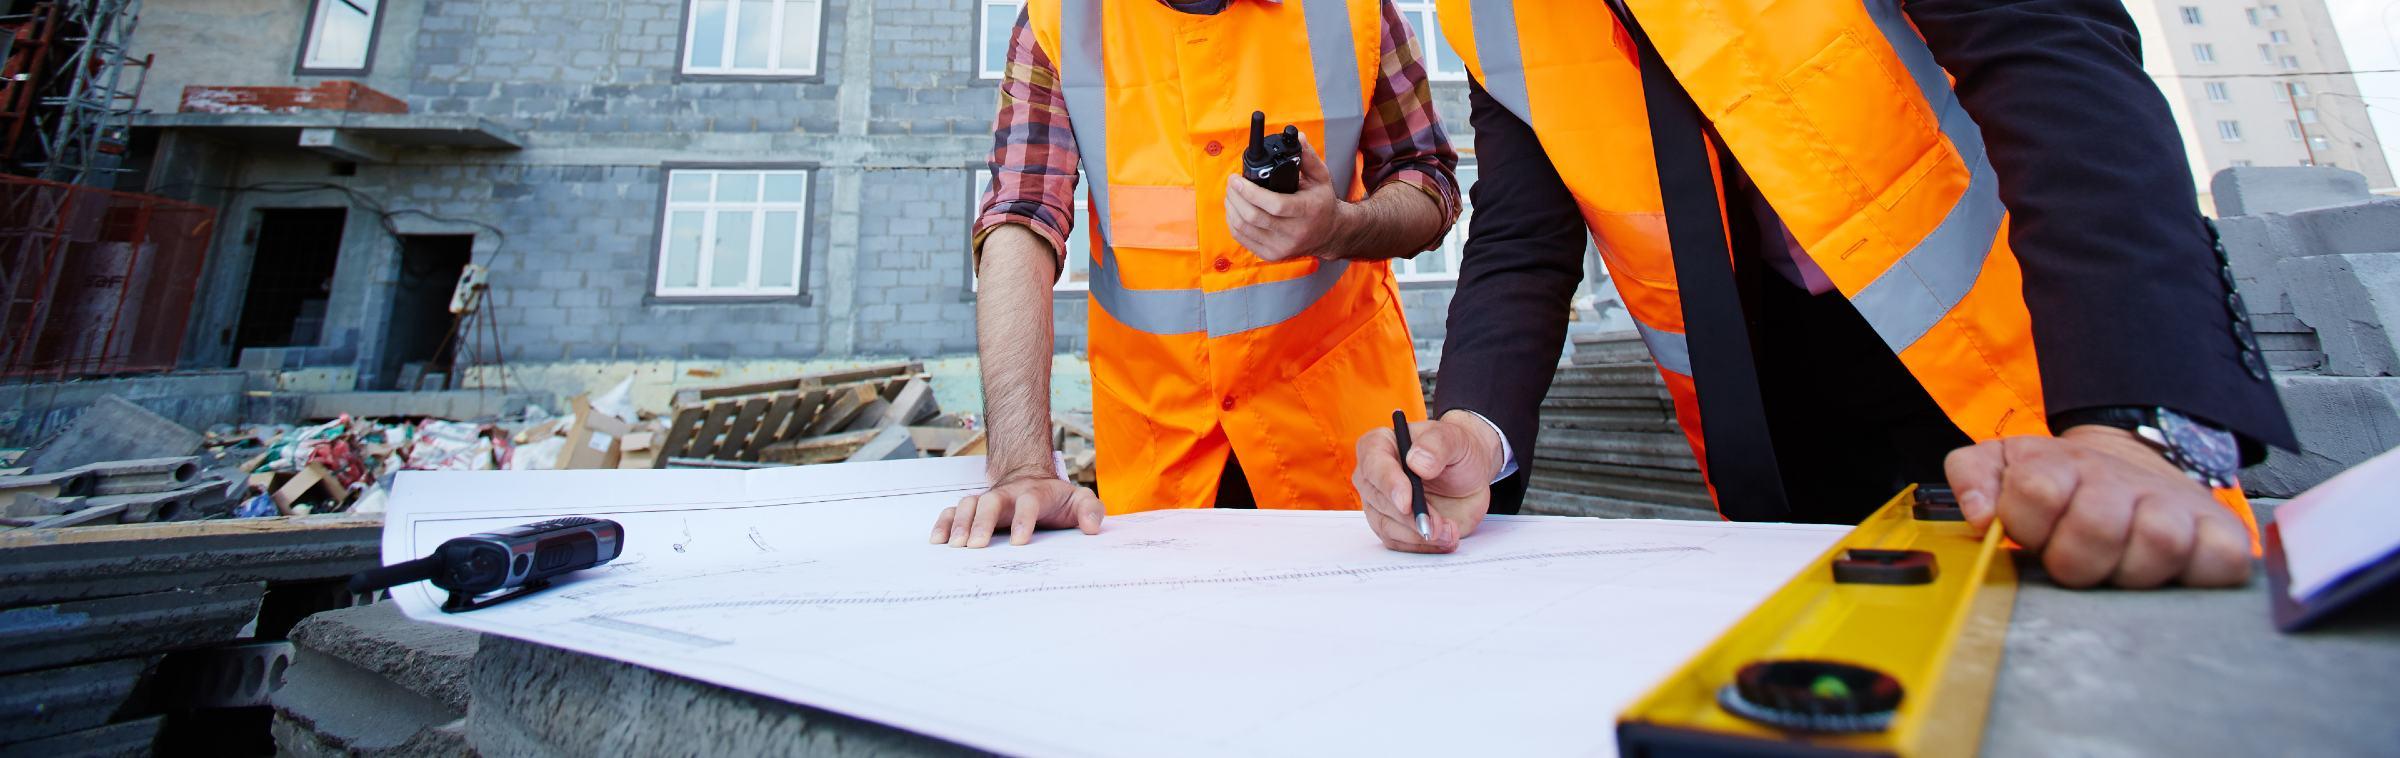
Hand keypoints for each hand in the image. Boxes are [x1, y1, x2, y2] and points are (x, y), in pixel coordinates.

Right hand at [929, 474, 1103, 547]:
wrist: (1032, 479)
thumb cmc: (1057, 499)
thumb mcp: (1079, 500)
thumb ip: (1091, 510)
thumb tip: (1093, 527)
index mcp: (1035, 493)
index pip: (1028, 502)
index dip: (1023, 519)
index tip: (1018, 542)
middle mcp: (1007, 494)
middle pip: (991, 500)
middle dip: (981, 521)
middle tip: (975, 546)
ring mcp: (988, 499)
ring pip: (969, 504)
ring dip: (960, 523)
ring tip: (954, 546)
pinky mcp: (974, 508)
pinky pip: (954, 512)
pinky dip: (944, 523)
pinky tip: (937, 541)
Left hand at [1224, 132, 1354, 261]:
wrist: (1330, 234)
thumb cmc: (1322, 203)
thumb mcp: (1321, 177)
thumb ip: (1308, 157)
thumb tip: (1298, 138)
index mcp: (1307, 211)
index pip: (1274, 205)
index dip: (1250, 192)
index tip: (1237, 179)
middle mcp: (1294, 232)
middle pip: (1253, 217)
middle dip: (1235, 197)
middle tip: (1231, 183)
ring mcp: (1282, 247)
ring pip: (1244, 229)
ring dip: (1231, 208)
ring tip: (1231, 194)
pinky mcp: (1272, 255)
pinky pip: (1243, 239)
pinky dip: (1233, 223)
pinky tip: (1234, 210)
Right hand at [1350, 410, 1505, 552]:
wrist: (1469, 474)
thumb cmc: (1456, 450)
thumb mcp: (1455, 439)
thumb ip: (1437, 445)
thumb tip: (1416, 462)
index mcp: (1379, 445)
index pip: (1373, 465)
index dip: (1389, 485)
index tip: (1407, 502)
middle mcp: (1373, 476)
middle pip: (1379, 501)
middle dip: (1410, 517)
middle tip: (1438, 525)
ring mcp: (1380, 503)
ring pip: (1387, 526)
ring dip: (1418, 535)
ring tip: (1450, 532)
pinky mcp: (1393, 526)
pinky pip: (1399, 543)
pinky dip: (1423, 546)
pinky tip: (1446, 538)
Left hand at [1944, 426, 2251, 588]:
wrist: (2130, 464)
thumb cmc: (2062, 482)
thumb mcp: (2005, 464)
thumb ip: (1973, 476)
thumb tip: (1981, 513)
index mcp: (2061, 466)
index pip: (2037, 491)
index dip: (2028, 523)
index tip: (2033, 532)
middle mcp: (2121, 481)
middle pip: (2097, 525)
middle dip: (2076, 558)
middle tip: (2076, 559)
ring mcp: (2175, 506)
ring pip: (2159, 542)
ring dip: (2131, 568)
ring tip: (2119, 565)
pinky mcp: (2220, 533)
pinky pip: (2220, 561)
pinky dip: (2199, 573)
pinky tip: (2171, 571)